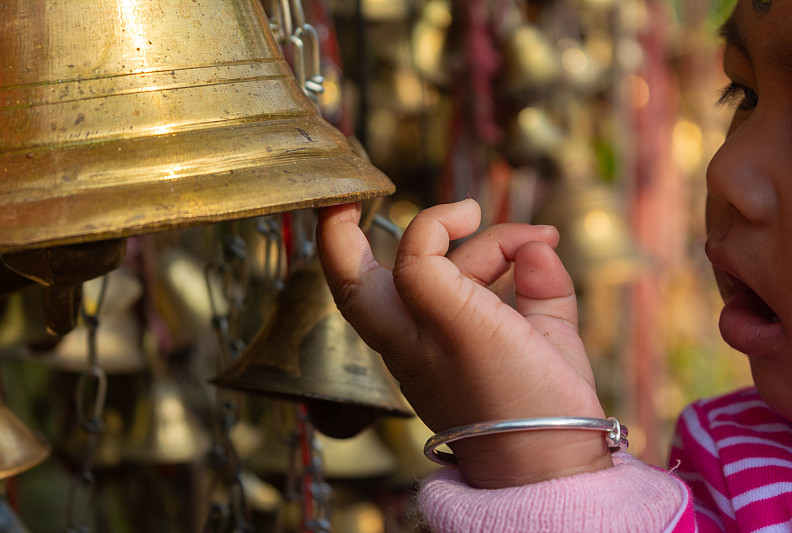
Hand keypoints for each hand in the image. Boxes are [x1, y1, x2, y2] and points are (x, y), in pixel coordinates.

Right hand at [317, 199, 611, 487]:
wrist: (548, 460)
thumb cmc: (545, 406)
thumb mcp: (543, 335)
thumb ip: (537, 286)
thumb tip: (540, 244)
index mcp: (421, 350)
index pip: (377, 303)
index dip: (366, 260)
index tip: (381, 226)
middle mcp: (407, 343)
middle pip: (347, 284)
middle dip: (336, 236)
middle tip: (346, 204)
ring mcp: (416, 333)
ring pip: (394, 259)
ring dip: (460, 230)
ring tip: (529, 245)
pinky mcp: (442, 320)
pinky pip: (420, 252)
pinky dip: (447, 224)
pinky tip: (490, 223)